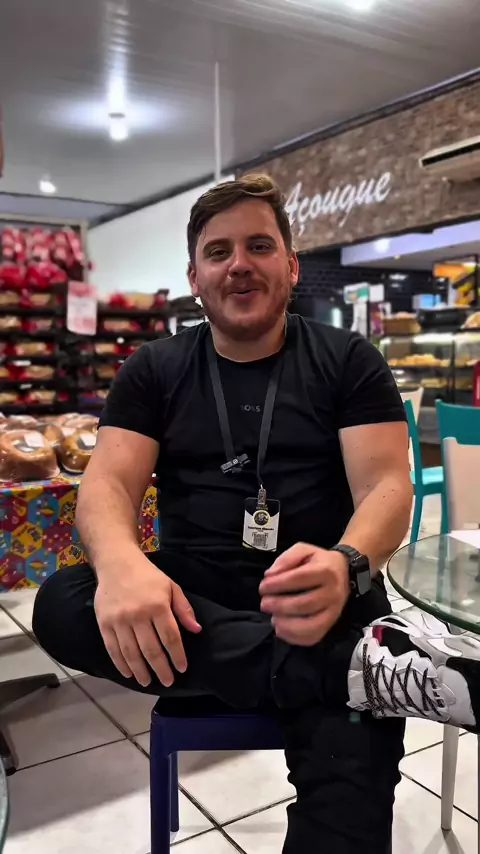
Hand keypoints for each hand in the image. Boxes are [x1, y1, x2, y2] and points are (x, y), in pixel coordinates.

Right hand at [94, 555, 201, 687]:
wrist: (116, 563)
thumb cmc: (148, 576)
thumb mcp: (171, 586)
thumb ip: (184, 609)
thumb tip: (196, 630)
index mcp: (157, 606)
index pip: (170, 637)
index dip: (177, 656)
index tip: (182, 668)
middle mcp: (138, 615)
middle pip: (151, 649)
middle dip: (161, 669)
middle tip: (168, 682)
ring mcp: (119, 620)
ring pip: (131, 653)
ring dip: (141, 671)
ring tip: (148, 682)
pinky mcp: (104, 623)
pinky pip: (113, 649)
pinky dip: (121, 664)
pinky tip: (129, 673)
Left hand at [258, 543, 349, 646]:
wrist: (344, 571)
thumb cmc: (319, 561)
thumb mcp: (303, 550)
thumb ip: (286, 559)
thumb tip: (270, 575)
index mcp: (325, 571)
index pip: (299, 579)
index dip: (278, 584)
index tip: (263, 587)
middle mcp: (332, 592)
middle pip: (304, 604)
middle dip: (279, 606)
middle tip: (264, 604)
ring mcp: (334, 611)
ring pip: (311, 625)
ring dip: (287, 625)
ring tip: (273, 619)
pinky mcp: (331, 624)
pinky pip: (314, 637)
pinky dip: (295, 638)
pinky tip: (282, 629)